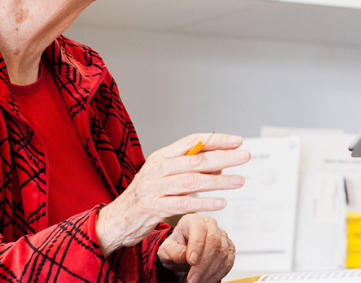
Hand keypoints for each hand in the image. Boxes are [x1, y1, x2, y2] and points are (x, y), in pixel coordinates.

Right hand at [96, 133, 249, 255]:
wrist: (116, 220)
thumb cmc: (145, 197)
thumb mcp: (165, 177)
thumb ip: (190, 170)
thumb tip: (220, 164)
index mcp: (161, 156)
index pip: (193, 141)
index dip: (216, 140)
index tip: (237, 141)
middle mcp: (157, 168)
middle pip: (196, 159)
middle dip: (224, 157)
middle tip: (245, 156)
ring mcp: (154, 187)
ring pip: (192, 181)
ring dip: (219, 181)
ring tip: (240, 181)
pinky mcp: (153, 207)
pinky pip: (183, 203)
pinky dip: (204, 202)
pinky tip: (221, 203)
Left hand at [158, 214, 234, 282]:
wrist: (184, 255)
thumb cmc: (175, 249)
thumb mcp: (167, 250)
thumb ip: (174, 252)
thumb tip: (185, 256)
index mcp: (193, 220)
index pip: (199, 229)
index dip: (196, 245)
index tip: (191, 261)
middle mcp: (210, 224)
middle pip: (214, 241)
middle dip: (203, 263)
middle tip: (193, 279)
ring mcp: (222, 235)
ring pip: (222, 253)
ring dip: (210, 271)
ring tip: (197, 281)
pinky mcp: (229, 247)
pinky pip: (228, 261)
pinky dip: (218, 274)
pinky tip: (206, 280)